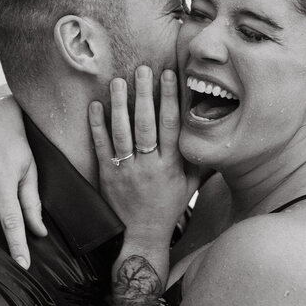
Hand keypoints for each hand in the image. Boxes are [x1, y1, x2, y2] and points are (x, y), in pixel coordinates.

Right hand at [0, 86, 46, 267]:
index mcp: (3, 181)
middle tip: (21, 260)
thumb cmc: (14, 140)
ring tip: (18, 246)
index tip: (24, 264)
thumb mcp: (29, 168)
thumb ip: (31, 200)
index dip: (18, 244)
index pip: (11, 221)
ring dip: (4, 231)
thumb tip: (39, 230)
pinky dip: (0, 216)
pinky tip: (11, 229)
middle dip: (10, 242)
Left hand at [89, 67, 199, 244]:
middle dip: (144, 94)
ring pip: (122, 132)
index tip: (169, 75)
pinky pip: (101, 147)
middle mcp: (149, 166)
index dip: (170, 98)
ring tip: (118, 81)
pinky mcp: (107, 176)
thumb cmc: (169, 208)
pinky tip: (96, 106)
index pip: (171, 126)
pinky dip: (97, 126)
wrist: (142, 235)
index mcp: (171, 166)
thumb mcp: (190, 186)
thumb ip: (198, 161)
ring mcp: (126, 171)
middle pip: (146, 124)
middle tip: (142, 69)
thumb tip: (209, 135)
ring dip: (119, 105)